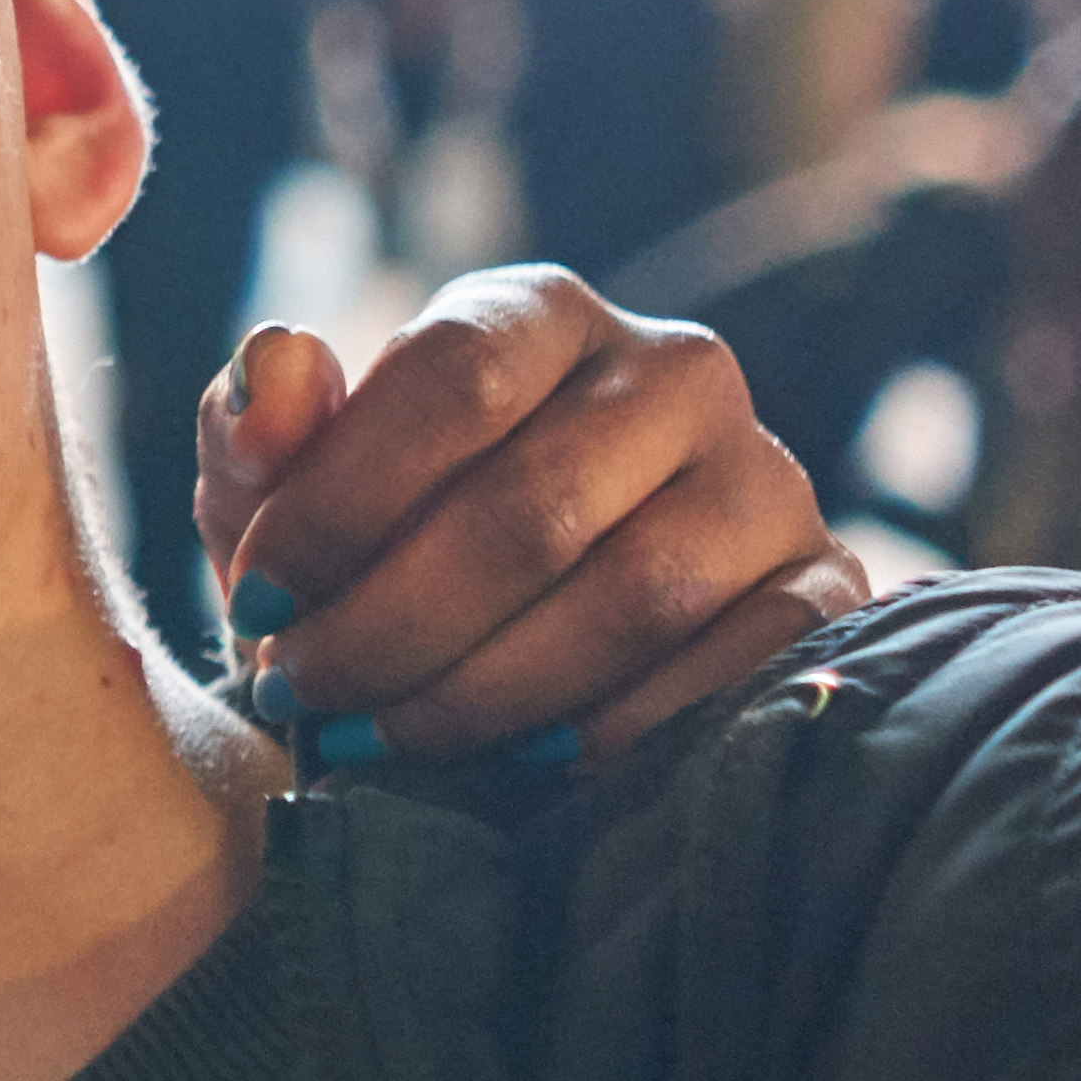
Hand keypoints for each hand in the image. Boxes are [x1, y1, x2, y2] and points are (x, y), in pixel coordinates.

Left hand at [194, 274, 877, 772]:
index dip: (342, 502)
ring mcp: (764, 476)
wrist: (530, 626)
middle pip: (535, 507)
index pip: (455, 379)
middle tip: (307, 696)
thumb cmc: (385, 541)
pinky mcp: (822, 582)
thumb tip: (277, 371)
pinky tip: (525, 766)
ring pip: (635, 596)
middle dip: (396, 623)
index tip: (258, 603)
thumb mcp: (290, 485)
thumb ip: (259, 425)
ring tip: (384, 736)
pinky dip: (621, 729)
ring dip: (489, 689)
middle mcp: (675, 369)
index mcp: (542, 314)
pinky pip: (735, 665)